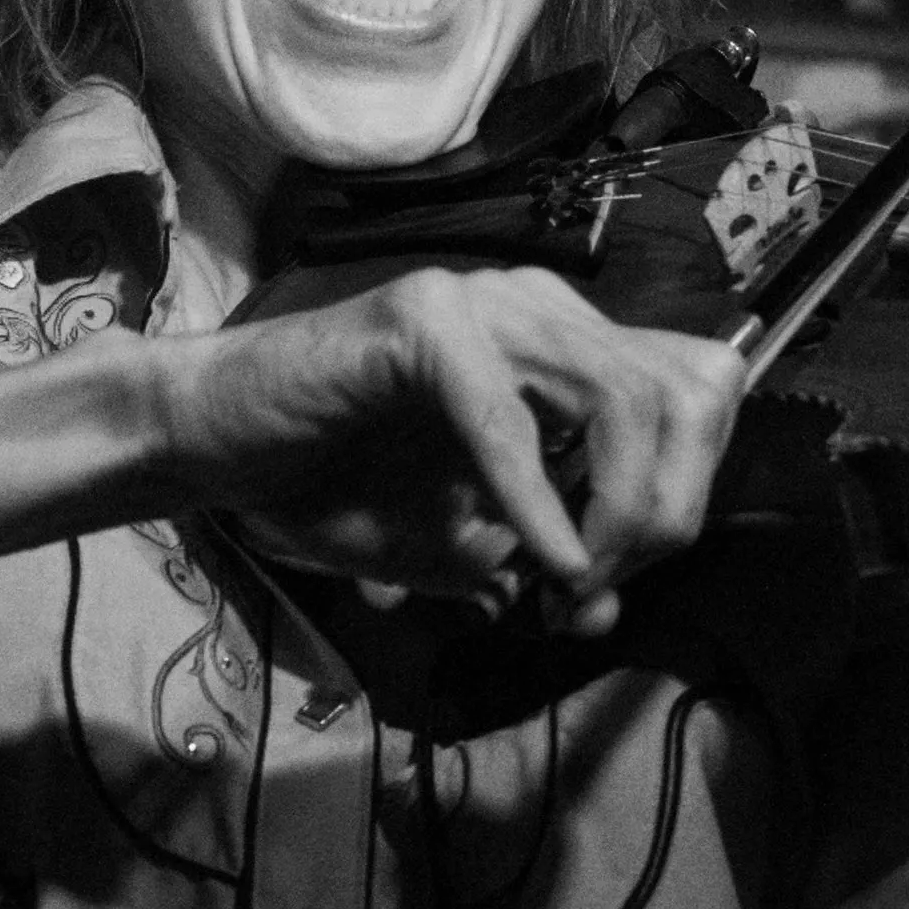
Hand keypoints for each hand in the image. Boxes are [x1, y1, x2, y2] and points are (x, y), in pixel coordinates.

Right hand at [160, 267, 743, 632]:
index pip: (697, 386)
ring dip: (611, 511)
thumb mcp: (463, 539)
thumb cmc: (330, 483)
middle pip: (682, 393)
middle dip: (664, 511)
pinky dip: (537, 505)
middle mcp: (541, 305)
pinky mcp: (425, 324)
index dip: (689, 487)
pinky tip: (540, 564)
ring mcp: (486, 302)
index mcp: (565, 339)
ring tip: (568, 581)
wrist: (211, 446)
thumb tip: (606, 606)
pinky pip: (511, 422)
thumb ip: (541, 562)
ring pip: (620, 397)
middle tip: (601, 587)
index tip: (627, 572)